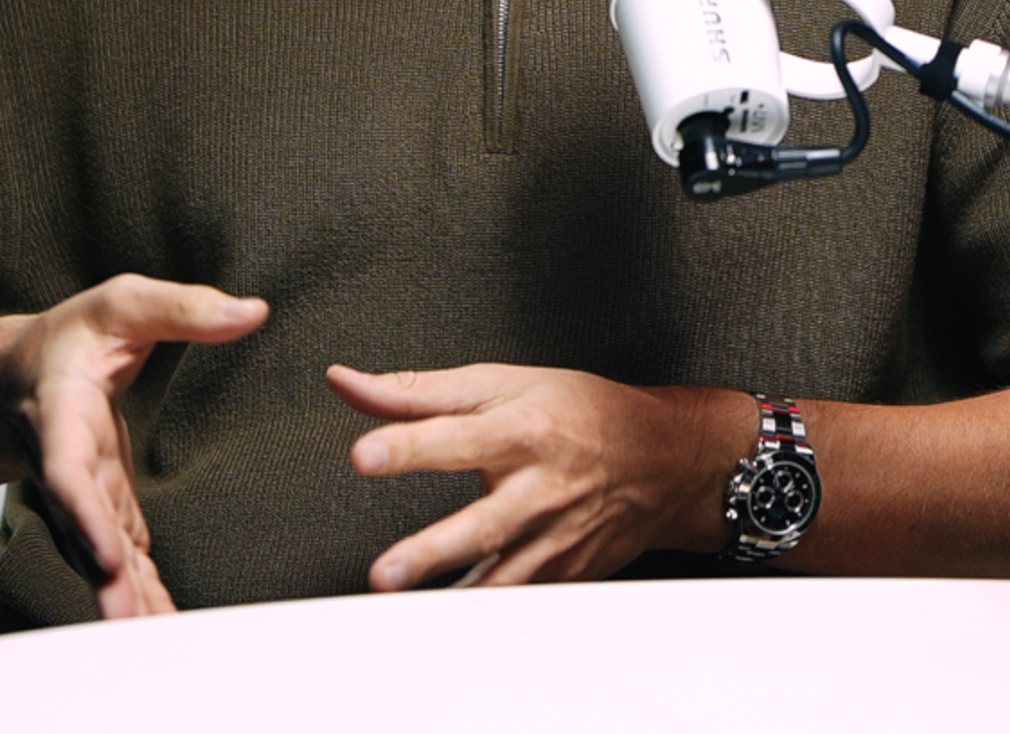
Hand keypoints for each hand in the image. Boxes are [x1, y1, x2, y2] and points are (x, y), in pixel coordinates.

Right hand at [3, 277, 266, 617]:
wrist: (21, 374)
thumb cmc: (71, 338)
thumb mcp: (123, 305)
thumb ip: (185, 308)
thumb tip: (253, 312)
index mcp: (64, 415)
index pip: (67, 472)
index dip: (84, 516)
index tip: (104, 554)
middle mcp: (67, 470)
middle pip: (84, 535)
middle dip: (109, 583)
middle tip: (137, 625)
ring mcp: (84, 500)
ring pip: (103, 559)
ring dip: (129, 601)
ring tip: (164, 643)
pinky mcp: (104, 512)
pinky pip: (122, 560)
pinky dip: (142, 593)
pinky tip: (165, 625)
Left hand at [326, 362, 753, 590]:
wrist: (661, 458)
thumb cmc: (578, 411)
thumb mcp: (500, 383)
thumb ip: (416, 391)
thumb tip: (348, 383)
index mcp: (523, 428)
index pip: (457, 435)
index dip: (409, 445)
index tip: (364, 454)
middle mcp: (540, 486)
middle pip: (482, 521)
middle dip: (433, 548)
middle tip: (385, 571)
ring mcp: (554, 537)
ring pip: (503, 576)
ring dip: (455, 596)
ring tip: (407, 609)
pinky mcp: (564, 574)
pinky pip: (520, 599)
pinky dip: (486, 613)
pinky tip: (450, 626)